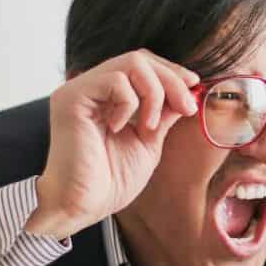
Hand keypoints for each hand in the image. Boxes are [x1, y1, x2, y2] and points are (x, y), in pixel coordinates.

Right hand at [24, 49, 199, 239]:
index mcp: (106, 97)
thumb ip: (163, 114)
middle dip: (170, 80)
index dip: (170, 71)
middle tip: (187, 106)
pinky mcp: (71, 98)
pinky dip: (129, 103)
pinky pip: (114, 80)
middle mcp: (90, 88)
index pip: (141, 65)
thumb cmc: (109, 181)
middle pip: (139, 58)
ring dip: (154, 93)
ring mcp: (79, 90)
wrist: (84, 206)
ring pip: (131, 63)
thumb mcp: (148, 141)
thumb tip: (187, 91)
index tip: (194, 86)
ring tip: (149, 127)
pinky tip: (120, 128)